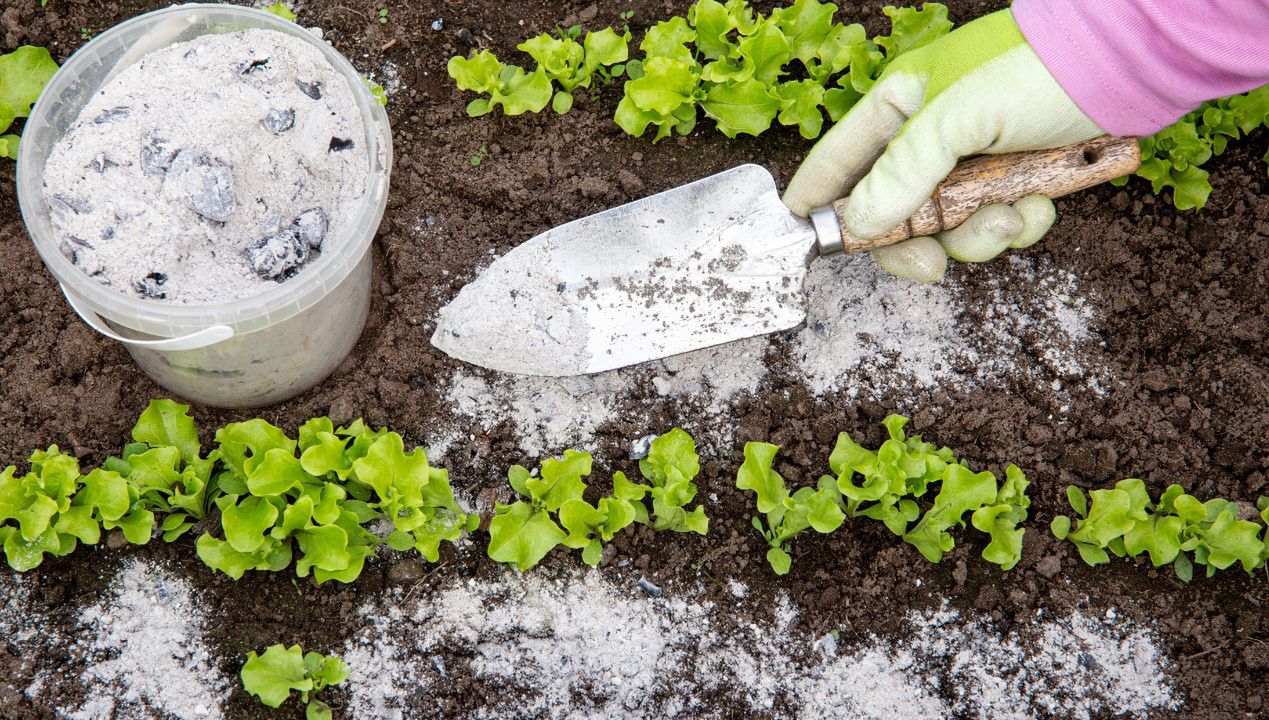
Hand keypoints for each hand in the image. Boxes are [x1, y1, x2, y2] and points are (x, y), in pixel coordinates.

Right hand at [783, 10, 1102, 282]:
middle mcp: (928, 135)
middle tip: (932, 263)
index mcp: (899, 105)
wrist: (1131, 65)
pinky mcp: (1011, 178)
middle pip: (891, 211)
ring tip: (1013, 217)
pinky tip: (1040, 204)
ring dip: (978, 235)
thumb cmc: (1038, 69)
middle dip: (916, 240)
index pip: (838, 160)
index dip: (819, 202)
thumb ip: (903, 172)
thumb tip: (859, 222)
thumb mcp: (958, 117)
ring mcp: (970, 160)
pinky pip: (994, 223)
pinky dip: (1017, 224)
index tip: (807, 243)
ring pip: (947, 227)